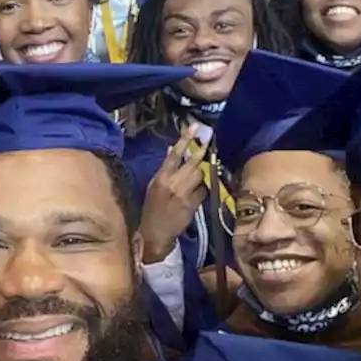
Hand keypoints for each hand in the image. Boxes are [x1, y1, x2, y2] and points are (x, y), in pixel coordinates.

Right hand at [139, 123, 208, 263]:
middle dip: (201, 153)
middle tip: (208, 142)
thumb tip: (171, 149)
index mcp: (160, 177)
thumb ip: (165, 168)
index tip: (194, 127)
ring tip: (195, 181)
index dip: (185, 140)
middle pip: (193, 164)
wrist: (154, 233)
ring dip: (201, 176)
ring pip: (200, 176)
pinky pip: (203, 192)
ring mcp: (183, 194)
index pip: (175, 154)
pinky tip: (196, 196)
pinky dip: (202, 191)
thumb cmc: (152, 208)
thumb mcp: (154, 185)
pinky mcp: (192, 206)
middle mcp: (172, 183)